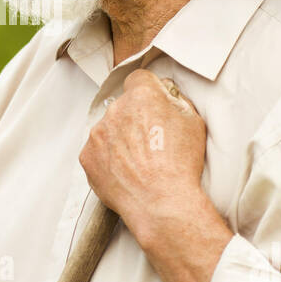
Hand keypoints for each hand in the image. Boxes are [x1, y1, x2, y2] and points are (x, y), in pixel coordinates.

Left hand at [78, 70, 209, 249]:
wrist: (162, 202)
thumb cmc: (181, 165)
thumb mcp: (193, 122)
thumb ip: (176, 100)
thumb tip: (165, 92)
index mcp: (141, 96)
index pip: (139, 79)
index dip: (148, 92)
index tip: (153, 106)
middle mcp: (115, 110)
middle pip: (123, 106)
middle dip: (134, 118)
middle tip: (151, 141)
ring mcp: (97, 134)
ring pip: (108, 128)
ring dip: (119, 139)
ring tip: (139, 161)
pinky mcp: (87, 156)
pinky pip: (96, 151)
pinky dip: (107, 158)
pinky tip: (125, 171)